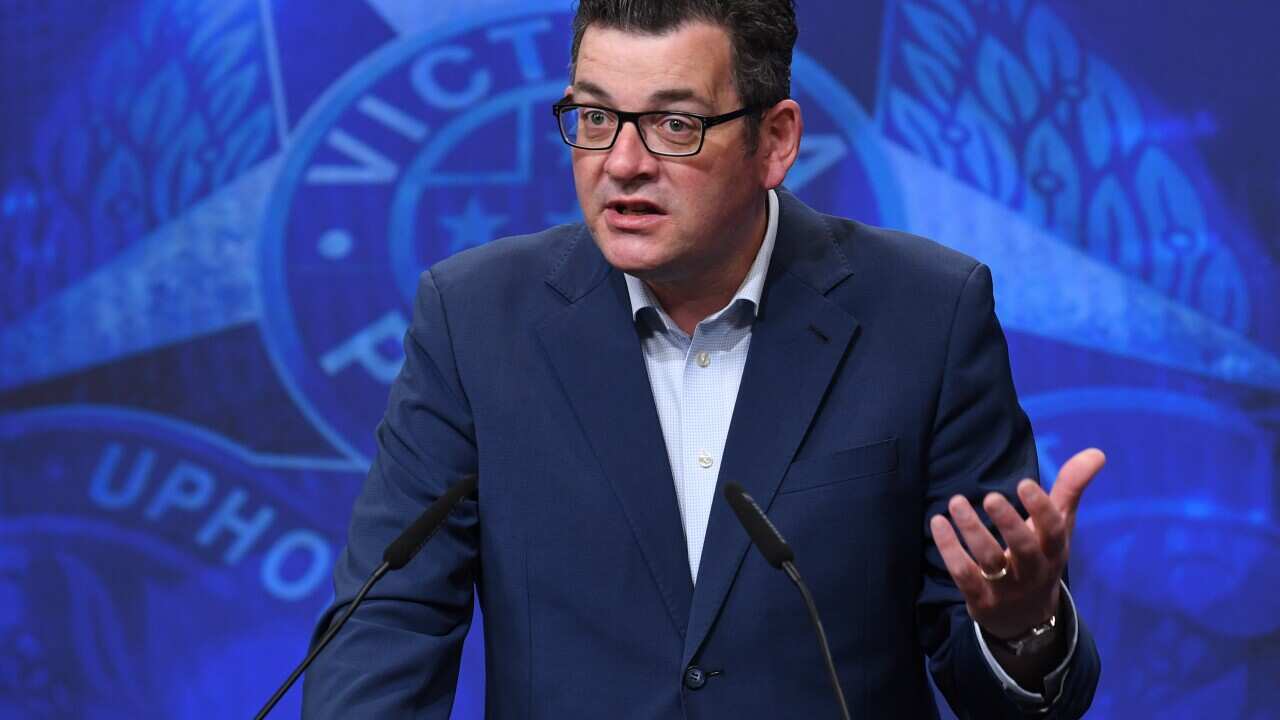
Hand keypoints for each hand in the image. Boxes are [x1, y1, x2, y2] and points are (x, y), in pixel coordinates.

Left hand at [929, 448, 1104, 639]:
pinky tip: (938, 522)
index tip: (1025, 483)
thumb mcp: (1060, 526)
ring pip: (990, 561)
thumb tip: (1096, 452)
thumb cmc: (1042, 558)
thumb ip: (1071, 488)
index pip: (1053, 531)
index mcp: (1054, 551)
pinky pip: (963, 575)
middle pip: (1024, 549)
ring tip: (956, 502)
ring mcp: (1006, 588)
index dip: (1041, 509)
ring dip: (972, 531)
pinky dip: (949, 549)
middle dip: (1008, 523)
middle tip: (990, 496)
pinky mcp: (980, 598)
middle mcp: (1033, 571)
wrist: (1027, 619)